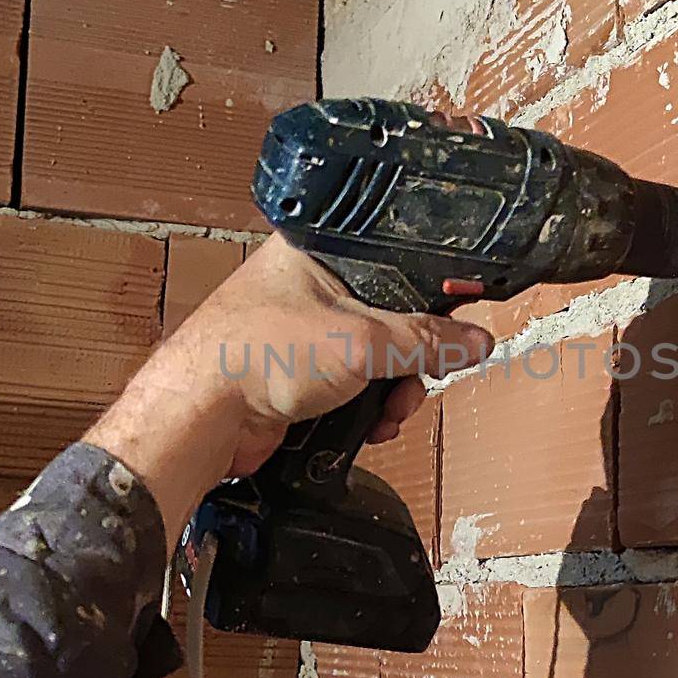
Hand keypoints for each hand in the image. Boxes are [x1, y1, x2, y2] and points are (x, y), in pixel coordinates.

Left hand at [85, 234, 492, 546]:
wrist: (203, 418)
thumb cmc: (255, 355)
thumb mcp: (361, 342)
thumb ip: (425, 341)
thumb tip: (474, 342)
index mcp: (322, 251)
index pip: (400, 261)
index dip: (433, 293)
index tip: (455, 322)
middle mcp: (314, 286)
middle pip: (396, 316)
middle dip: (415, 358)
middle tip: (421, 377)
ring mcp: (308, 333)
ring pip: (381, 357)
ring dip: (395, 391)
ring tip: (390, 412)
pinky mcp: (304, 375)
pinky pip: (358, 387)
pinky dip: (370, 409)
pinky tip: (369, 426)